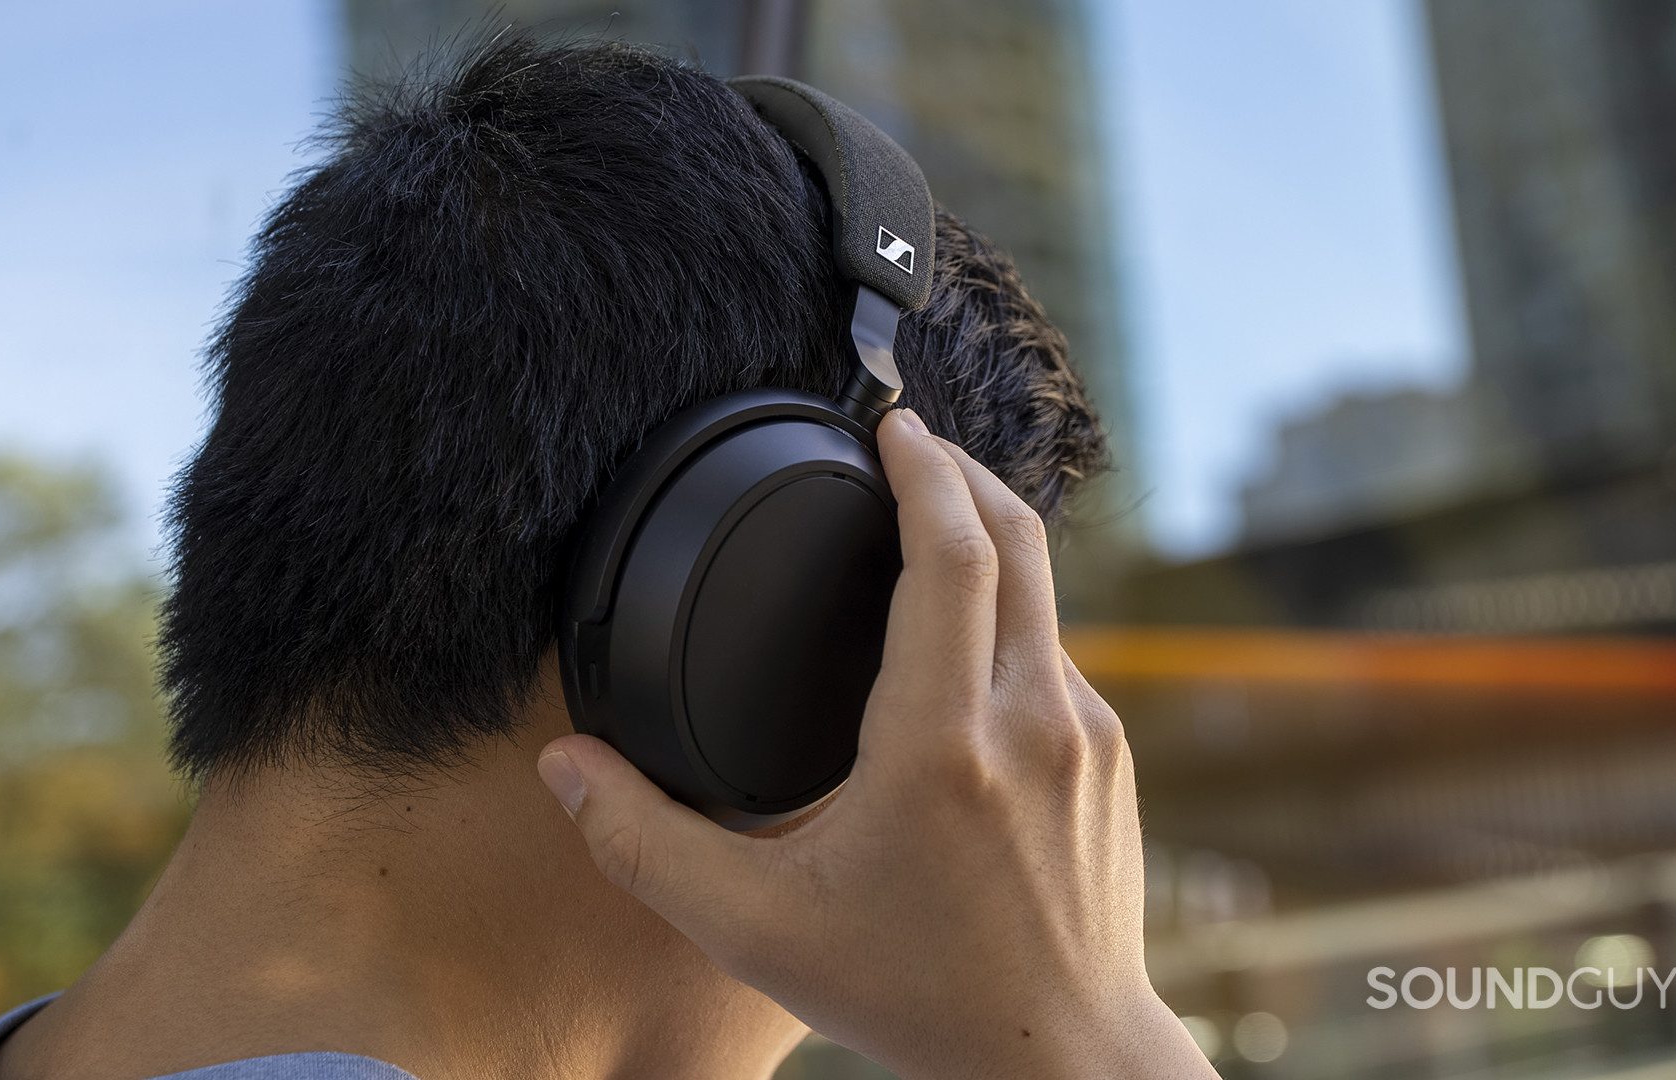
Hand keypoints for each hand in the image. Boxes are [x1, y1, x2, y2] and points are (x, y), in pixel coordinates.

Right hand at [536, 408, 1217, 1079]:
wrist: (1062, 1057)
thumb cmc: (915, 993)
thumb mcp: (753, 928)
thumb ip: (644, 842)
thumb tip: (565, 766)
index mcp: (941, 742)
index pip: (953, 554)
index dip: (925, 471)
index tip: (895, 425)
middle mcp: (1032, 718)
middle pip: (1018, 539)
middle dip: (966, 472)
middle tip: (913, 443)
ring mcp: (1087, 734)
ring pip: (1045, 593)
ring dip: (992, 537)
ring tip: (934, 519)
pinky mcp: (1110, 758)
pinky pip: (1058, 648)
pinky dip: (1013, 608)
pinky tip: (969, 630)